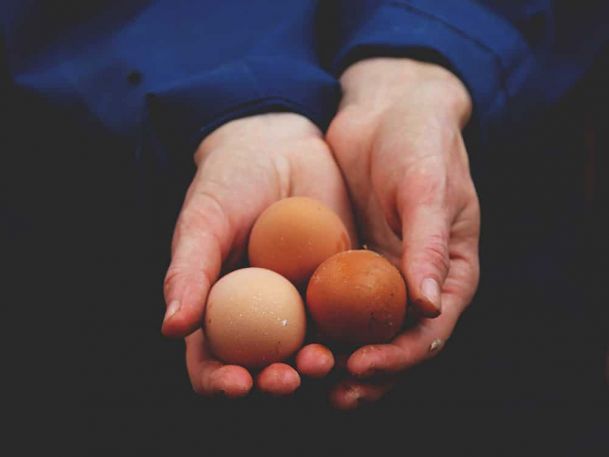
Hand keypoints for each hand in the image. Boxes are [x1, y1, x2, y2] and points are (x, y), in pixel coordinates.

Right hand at [161, 113, 354, 396]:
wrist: (281, 146)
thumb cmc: (229, 182)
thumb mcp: (205, 222)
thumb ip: (190, 272)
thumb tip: (171, 328)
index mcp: (220, 312)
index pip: (213, 363)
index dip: (221, 382)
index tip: (238, 383)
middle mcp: (263, 319)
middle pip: (266, 368)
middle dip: (276, 383)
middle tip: (290, 378)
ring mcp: (304, 306)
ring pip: (312, 352)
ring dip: (318, 368)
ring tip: (325, 360)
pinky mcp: (342, 289)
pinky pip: (349, 319)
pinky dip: (354, 335)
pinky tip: (361, 339)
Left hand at [323, 58, 479, 408]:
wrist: (387, 109)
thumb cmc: (420, 142)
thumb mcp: (428, 188)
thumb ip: (430, 244)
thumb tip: (429, 307)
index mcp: (450, 273)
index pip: (430, 331)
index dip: (399, 357)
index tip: (361, 366)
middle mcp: (417, 281)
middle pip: (394, 342)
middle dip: (364, 372)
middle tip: (327, 390)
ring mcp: (382, 273)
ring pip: (362, 329)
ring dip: (337, 355)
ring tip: (305, 375)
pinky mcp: (350, 260)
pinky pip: (335, 299)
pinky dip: (318, 321)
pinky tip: (291, 334)